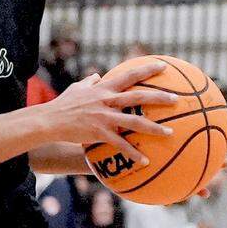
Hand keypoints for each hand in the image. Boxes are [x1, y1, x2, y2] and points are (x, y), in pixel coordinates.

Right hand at [38, 62, 176, 165]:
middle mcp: (106, 101)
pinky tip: (145, 161)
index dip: (147, 70)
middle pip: (138, 96)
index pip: (129, 76)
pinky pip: (120, 144)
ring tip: (170, 133)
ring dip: (154, 128)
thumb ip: (89, 82)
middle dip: (159, 97)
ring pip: (134, 122)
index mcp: (103, 89)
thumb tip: (96, 75)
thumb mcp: (76, 88)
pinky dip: (133, 153)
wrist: (49, 120)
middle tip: (177, 100)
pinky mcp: (99, 133)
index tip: (163, 66)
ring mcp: (104, 117)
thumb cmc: (62, 104)